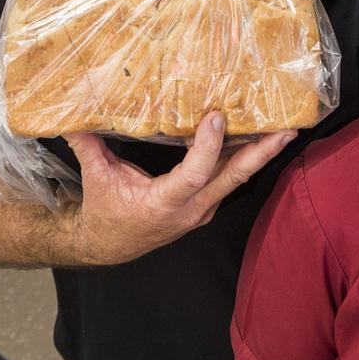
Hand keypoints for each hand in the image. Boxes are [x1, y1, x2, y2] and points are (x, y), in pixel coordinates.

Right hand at [63, 113, 295, 265]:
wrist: (110, 245)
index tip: (217, 117)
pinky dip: (244, 157)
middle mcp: (192, 209)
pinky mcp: (207, 204)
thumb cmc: (106, 211)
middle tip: (287, 130)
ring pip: (236, 178)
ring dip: (261, 154)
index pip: (194, 174)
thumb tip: (71, 114)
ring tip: (284, 127)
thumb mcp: (97, 178)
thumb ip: (88, 145)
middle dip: (262, 154)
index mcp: (164, 203)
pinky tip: (258, 135)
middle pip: (233, 178)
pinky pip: (230, 178)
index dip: (208, 147)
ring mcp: (203, 208)